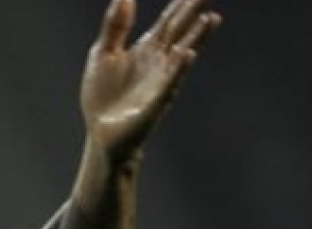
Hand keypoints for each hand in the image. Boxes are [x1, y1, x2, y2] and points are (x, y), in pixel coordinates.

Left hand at [80, 0, 221, 160]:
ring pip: (181, 56)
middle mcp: (159, 62)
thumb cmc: (103, 95)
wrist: (101, 132)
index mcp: (146, 49)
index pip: (167, 22)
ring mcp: (160, 82)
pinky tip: (186, 54)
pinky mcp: (154, 102)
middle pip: (178, 33)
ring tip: (210, 19)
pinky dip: (177, 69)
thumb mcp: (103, 54)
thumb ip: (115, 26)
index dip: (180, 5)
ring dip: (195, 38)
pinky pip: (168, 83)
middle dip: (192, 14)